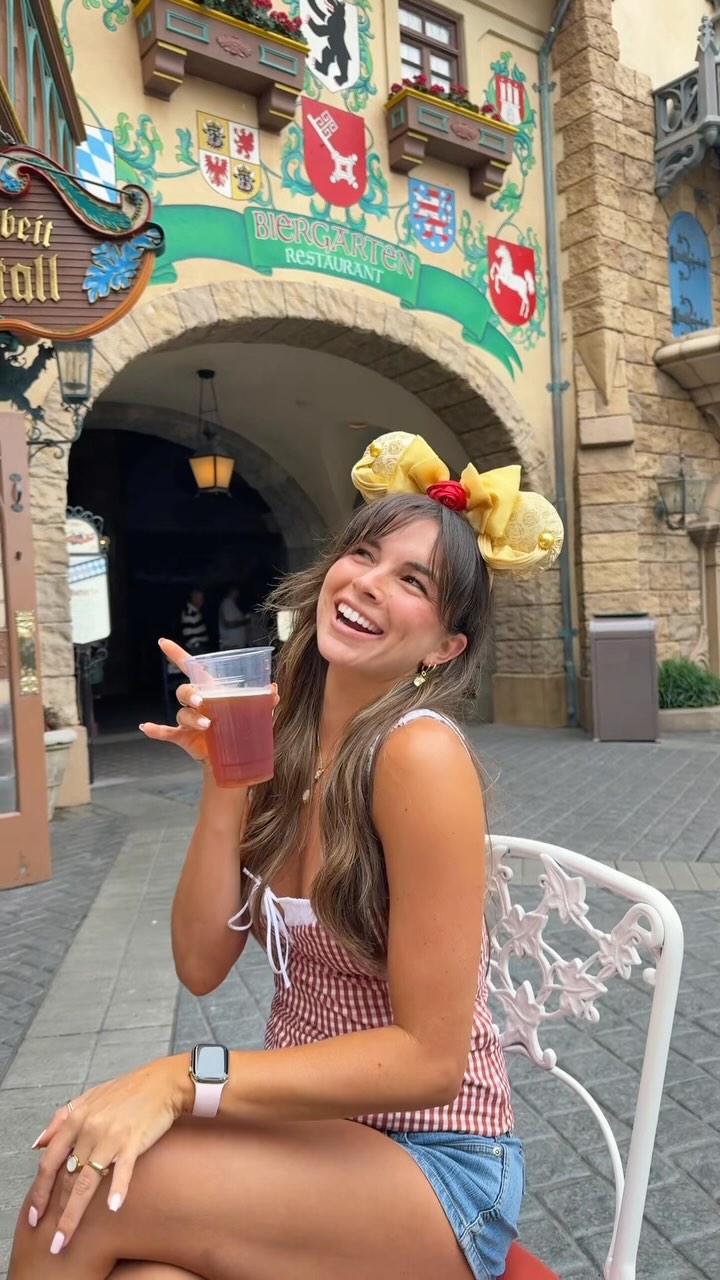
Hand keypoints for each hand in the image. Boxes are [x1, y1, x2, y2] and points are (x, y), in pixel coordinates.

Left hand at [27, 1056, 189, 1250]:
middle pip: (66, 1177)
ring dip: (75, 1213)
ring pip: (86, 1180)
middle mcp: (90, 1127)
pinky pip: (123, 1169)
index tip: (35, 1215)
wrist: (162, 1082)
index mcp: (77, 1118)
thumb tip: (38, 1144)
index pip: (50, 1161)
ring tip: (67, 1237)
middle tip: (53, 1240)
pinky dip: (117, 1189)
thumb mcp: (89, 1098)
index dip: (40, 1190)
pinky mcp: (134, 1140)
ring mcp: (111, 1135)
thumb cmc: (127, 1092)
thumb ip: (61, 1119)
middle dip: (57, 1211)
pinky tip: (113, 1206)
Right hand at [140, 639, 278, 760]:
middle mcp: (197, 703)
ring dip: (191, 718)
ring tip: (207, 726)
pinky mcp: (185, 738)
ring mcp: (189, 721)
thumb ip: (264, 702)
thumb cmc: (243, 730)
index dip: (177, 654)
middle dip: (191, 694)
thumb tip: (273, 690)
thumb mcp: (257, 715)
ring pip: (182, 713)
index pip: (191, 668)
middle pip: (185, 691)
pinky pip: (166, 732)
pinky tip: (147, 728)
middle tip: (204, 703)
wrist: (235, 759)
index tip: (163, 642)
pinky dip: (156, 730)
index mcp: (211, 691)